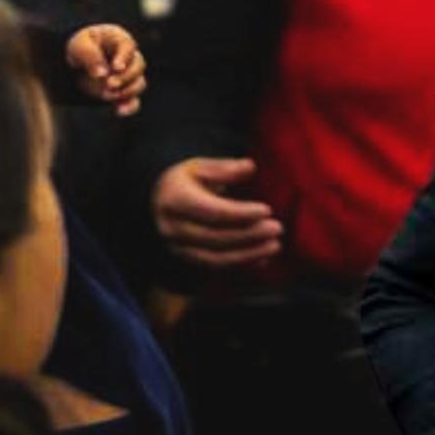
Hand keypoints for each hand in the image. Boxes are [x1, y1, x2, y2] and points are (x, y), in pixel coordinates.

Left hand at [66, 23, 144, 114]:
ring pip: (139, 83)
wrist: (75, 63)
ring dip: (127, 91)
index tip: (116, 68)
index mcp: (119, 39)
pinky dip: (130, 106)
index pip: (128, 46)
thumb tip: (102, 73)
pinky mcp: (125, 91)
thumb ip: (89, 55)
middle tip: (109, 84)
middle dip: (125, 77)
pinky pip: (134, 100)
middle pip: (138, 66)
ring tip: (107, 95)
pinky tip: (119, 111)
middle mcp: (130, 57)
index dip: (124, 57)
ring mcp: (129, 75)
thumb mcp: (79, 45)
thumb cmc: (79, 47)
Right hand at [152, 157, 283, 267]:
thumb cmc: (184, 181)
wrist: (156, 203)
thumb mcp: (199, 167)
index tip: (267, 210)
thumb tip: (250, 166)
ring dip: (249, 254)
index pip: (214, 212)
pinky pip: (216, 268)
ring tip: (275, 246)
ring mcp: (178, 248)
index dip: (242, 213)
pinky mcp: (187, 260)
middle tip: (277, 228)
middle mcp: (174, 228)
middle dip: (250, 235)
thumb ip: (225, 168)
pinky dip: (241, 265)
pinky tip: (263, 259)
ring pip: (216, 258)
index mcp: (175, 201)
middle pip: (217, 237)